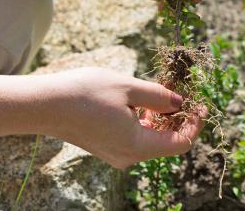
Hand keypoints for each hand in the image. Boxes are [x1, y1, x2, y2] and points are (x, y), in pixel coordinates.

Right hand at [43, 67, 205, 168]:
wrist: (44, 104)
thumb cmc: (85, 93)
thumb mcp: (129, 87)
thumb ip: (159, 97)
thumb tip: (180, 103)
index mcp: (137, 145)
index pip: (181, 143)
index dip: (195, 123)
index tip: (200, 102)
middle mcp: (128, 156)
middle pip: (167, 142)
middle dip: (178, 118)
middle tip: (181, 91)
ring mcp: (116, 154)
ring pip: (151, 139)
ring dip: (161, 118)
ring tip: (161, 92)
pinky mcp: (106, 147)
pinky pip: (135, 138)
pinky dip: (145, 121)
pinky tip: (141, 102)